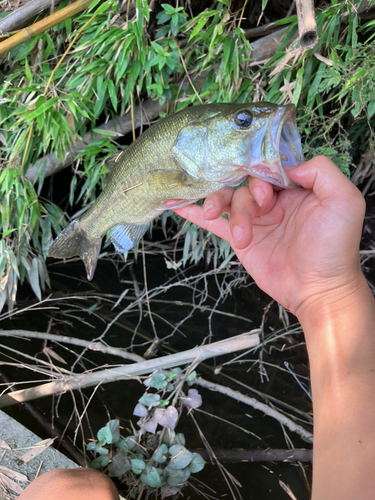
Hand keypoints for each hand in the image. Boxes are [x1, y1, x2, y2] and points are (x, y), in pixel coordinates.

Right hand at [173, 156, 365, 319]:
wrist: (319, 289)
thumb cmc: (336, 247)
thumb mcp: (344, 200)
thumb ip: (321, 172)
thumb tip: (287, 166)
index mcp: (295, 187)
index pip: (268, 167)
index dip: (263, 172)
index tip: (268, 190)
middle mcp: (273, 200)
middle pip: (244, 182)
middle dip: (245, 195)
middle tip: (260, 210)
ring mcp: (255, 220)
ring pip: (228, 200)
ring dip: (226, 209)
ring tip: (241, 235)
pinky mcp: (241, 240)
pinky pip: (215, 224)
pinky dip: (194, 213)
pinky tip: (178, 204)